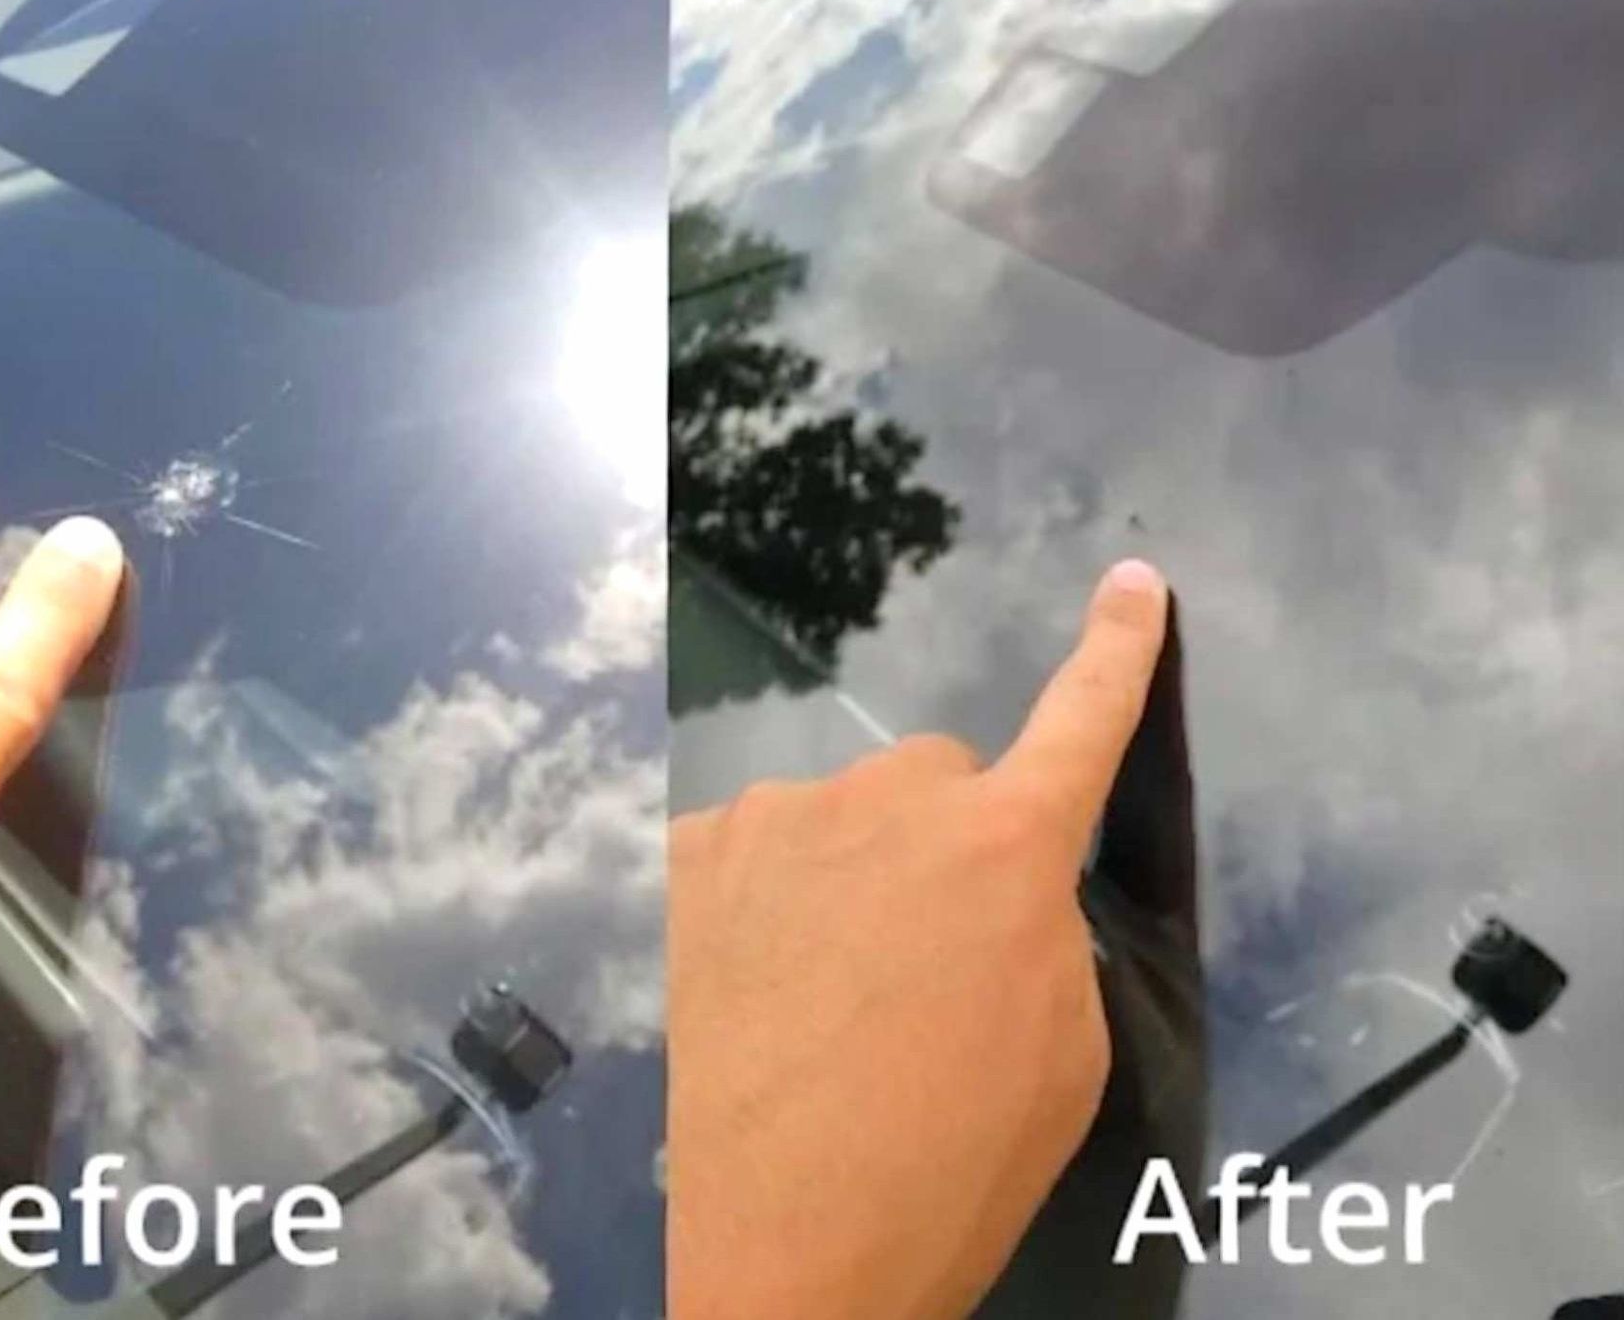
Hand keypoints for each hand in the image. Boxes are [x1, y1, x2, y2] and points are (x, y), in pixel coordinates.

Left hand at [668, 559, 1169, 1319]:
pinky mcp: (690, 854)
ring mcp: (777, 818)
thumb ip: (1039, 929)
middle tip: (917, 964)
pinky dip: (761, 903)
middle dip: (941, 846)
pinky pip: (753, 853)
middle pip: (938, 782)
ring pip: (837, 821)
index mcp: (1007, 848)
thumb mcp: (1063, 1050)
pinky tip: (753, 988)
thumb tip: (999, 889)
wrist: (785, 1244)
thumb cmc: (953, 1159)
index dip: (1117, 649)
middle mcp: (890, 800)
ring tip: (824, 1000)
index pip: (1083, 720)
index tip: (1136, 580)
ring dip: (842, 877)